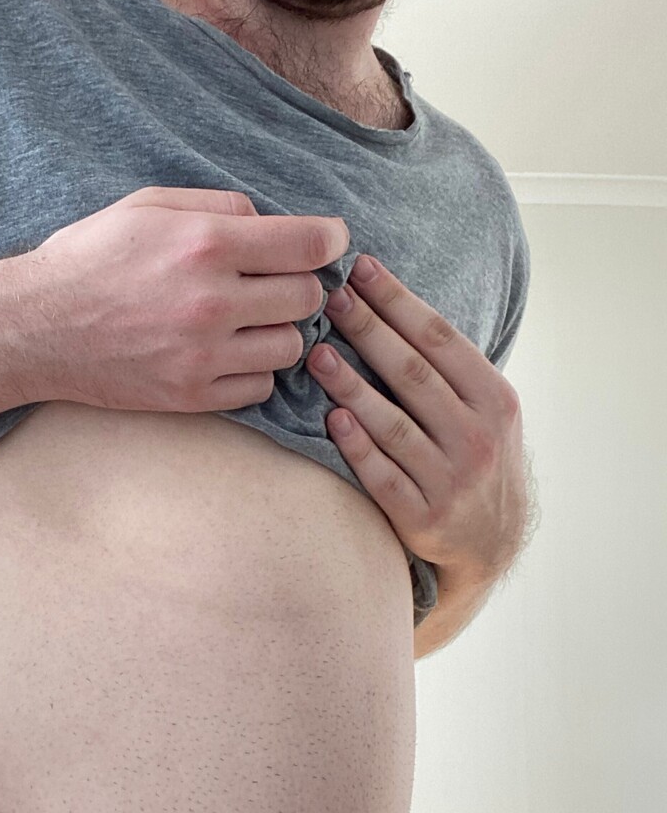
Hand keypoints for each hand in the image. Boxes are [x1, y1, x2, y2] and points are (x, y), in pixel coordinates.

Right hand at [20, 186, 347, 413]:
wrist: (34, 328)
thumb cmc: (88, 259)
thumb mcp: (147, 205)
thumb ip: (217, 206)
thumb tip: (271, 220)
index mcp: (205, 244)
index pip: (308, 245)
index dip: (330, 240)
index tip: (329, 242)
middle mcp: (212, 301)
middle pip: (307, 297)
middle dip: (299, 284)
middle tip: (274, 282)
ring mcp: (204, 354)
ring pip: (291, 346)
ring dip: (279, 331)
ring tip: (250, 320)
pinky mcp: (192, 395)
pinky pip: (260, 388)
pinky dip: (254, 371)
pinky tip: (230, 353)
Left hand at [306, 255, 527, 586]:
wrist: (493, 542)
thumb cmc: (476, 458)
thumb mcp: (486, 410)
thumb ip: (449, 370)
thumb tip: (388, 305)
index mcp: (495, 399)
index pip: (440, 338)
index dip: (398, 301)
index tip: (361, 269)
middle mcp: (478, 437)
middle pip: (413, 374)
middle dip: (368, 330)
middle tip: (329, 299)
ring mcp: (451, 480)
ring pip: (394, 424)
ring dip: (351, 387)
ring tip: (316, 355)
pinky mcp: (423, 517)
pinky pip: (383, 476)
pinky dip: (358, 447)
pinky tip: (332, 420)